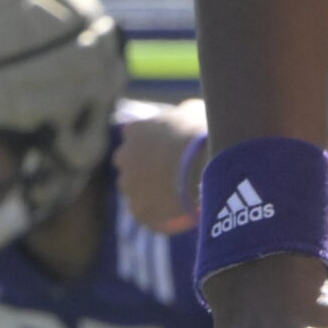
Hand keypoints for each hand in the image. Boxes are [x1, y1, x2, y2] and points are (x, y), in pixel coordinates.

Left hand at [114, 102, 206, 234]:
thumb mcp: (195, 111)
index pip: (136, 134)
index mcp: (135, 130)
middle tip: (170, 170)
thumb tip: (185, 117)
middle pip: (129, 162)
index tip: (167, 145)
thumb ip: (182, 115)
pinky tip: (177, 215)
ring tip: (176, 195)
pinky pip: (147, 213)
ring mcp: (129, 185)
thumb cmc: (201, 134)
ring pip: (135, 189)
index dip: (151, 140)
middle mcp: (124, 156)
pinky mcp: (138, 210)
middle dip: (143, 165)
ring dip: (149, 190)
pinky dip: (158, 214)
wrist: (202, 167)